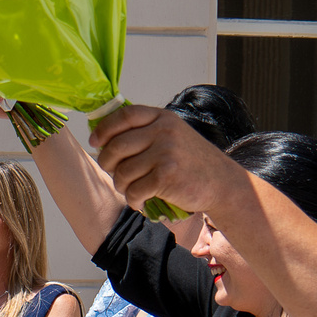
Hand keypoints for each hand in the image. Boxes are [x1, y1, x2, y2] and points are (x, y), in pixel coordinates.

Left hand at [87, 102, 237, 216]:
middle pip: (116, 146)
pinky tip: (140, 201)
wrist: (222, 183)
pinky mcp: (166, 176)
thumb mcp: (173, 135)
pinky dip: (133, 199)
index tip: (95, 141)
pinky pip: (135, 190)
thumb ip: (146, 132)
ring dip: (121, 185)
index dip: (104, 129)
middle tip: (113, 172)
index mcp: (163, 118)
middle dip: (107, 163)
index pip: (124, 115)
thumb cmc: (192, 162)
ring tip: (131, 189)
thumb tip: (103, 138)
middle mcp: (164, 132)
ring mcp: (166, 153)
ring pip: (123, 171)